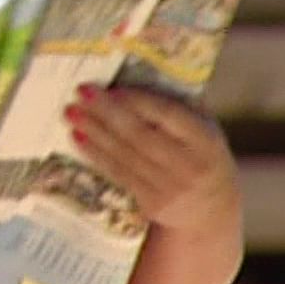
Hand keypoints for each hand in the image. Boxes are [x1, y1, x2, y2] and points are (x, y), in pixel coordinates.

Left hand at [62, 84, 239, 231]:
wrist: (213, 210)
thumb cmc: (202, 156)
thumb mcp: (206, 130)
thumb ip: (183, 106)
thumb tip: (143, 73)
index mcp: (205, 140)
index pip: (169, 116)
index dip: (139, 101)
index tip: (113, 88)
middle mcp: (188, 165)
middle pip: (140, 135)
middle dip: (106, 112)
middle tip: (81, 92)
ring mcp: (170, 188)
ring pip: (124, 155)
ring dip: (94, 131)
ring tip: (71, 112)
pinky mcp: (151, 204)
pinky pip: (118, 174)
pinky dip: (96, 154)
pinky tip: (79, 138)